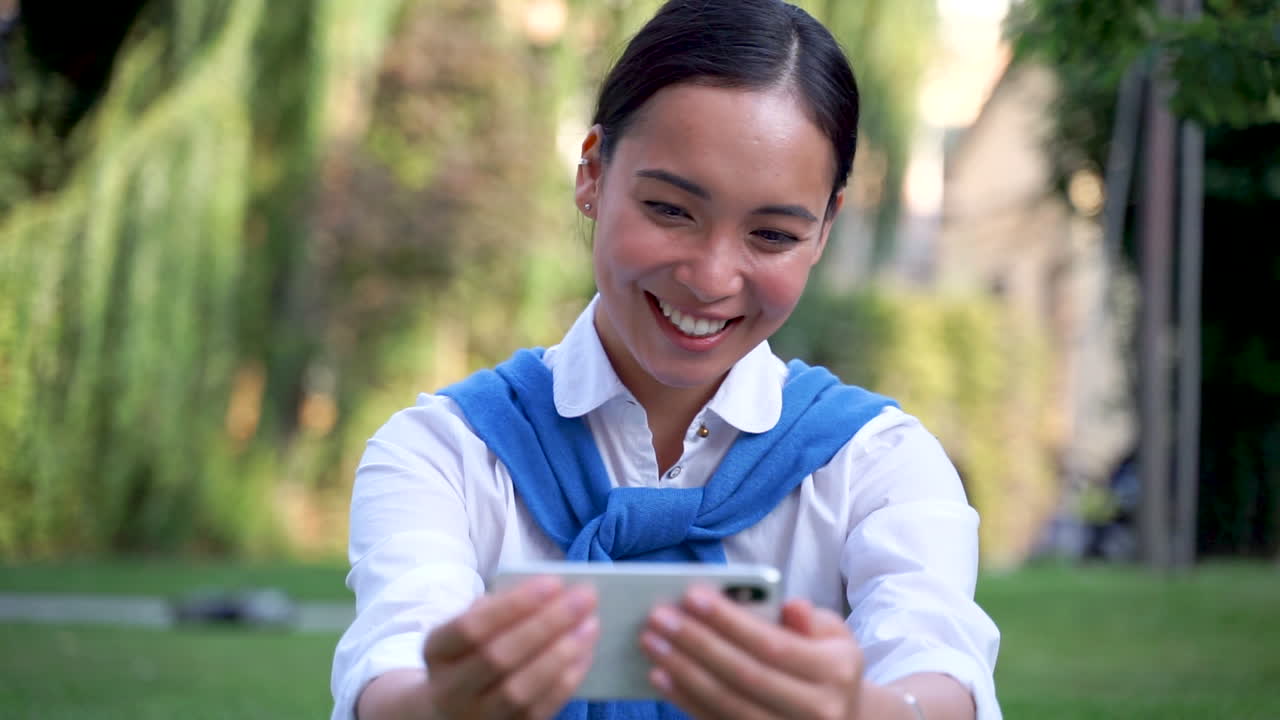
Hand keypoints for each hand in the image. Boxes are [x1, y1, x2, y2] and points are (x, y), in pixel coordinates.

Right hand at [422, 576, 599, 719]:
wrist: (450, 710)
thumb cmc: (470, 654)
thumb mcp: (470, 626)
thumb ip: (499, 608)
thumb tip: (549, 593)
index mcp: (437, 652)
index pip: (471, 627)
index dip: (514, 605)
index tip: (554, 582)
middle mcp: (450, 690)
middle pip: (499, 657)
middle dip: (547, 623)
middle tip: (584, 597)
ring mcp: (477, 718)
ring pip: (520, 690)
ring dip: (561, 654)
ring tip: (589, 624)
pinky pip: (539, 711)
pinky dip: (566, 680)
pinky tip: (585, 653)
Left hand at [640, 586, 864, 719]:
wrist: (839, 716)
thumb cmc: (825, 661)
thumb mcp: (831, 633)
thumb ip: (808, 619)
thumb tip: (790, 605)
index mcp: (836, 673)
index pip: (774, 645)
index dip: (730, 621)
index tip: (691, 594)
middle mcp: (818, 711)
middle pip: (745, 676)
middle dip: (697, 643)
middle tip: (658, 616)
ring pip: (727, 705)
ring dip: (682, 672)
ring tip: (651, 641)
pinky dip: (684, 700)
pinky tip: (659, 675)